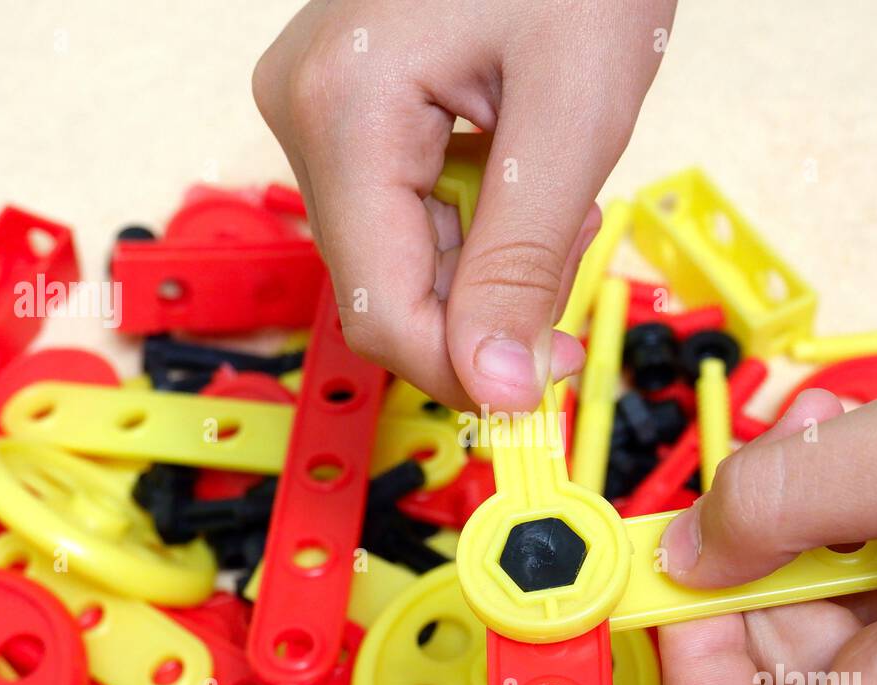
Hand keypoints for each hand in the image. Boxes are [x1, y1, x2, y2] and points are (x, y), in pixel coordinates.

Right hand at [253, 0, 675, 410]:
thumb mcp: (572, 115)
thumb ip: (525, 264)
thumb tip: (496, 388)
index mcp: (342, 114)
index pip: (378, 312)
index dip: (462, 371)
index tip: (542, 386)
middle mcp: (304, 113)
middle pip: (384, 285)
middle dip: (486, 303)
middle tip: (573, 256)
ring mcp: (320, 105)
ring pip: (397, 251)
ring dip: (486, 257)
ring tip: (553, 184)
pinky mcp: (350, 103)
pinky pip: (402, 202)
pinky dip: (472, 214)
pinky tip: (518, 164)